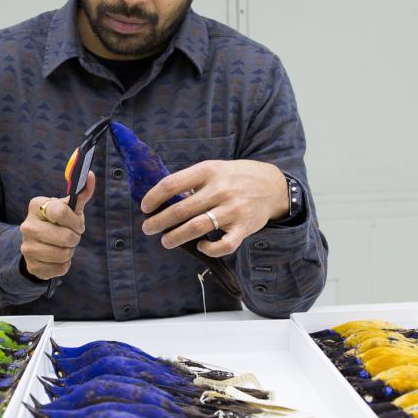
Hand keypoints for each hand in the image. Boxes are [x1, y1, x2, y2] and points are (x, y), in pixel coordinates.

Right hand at [20, 172, 94, 279]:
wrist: (38, 245)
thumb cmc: (58, 222)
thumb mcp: (69, 208)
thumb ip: (81, 193)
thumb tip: (90, 175)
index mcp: (36, 206)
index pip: (60, 212)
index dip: (74, 220)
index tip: (77, 224)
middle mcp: (27, 226)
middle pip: (65, 237)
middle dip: (74, 238)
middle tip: (71, 237)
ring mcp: (27, 247)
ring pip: (64, 254)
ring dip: (70, 252)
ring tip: (63, 246)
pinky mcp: (32, 266)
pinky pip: (60, 269)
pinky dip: (64, 265)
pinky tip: (57, 258)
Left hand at [139, 160, 286, 257]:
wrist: (272, 185)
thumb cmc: (236, 177)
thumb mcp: (214, 169)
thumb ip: (192, 182)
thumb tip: (164, 200)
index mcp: (208, 171)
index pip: (172, 184)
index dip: (153, 197)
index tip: (145, 207)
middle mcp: (220, 190)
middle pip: (180, 209)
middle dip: (159, 222)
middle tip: (148, 228)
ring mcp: (233, 210)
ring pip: (196, 228)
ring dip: (176, 237)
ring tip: (166, 241)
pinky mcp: (244, 228)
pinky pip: (223, 245)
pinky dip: (209, 249)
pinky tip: (200, 246)